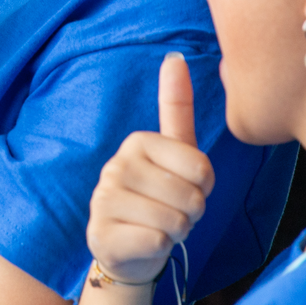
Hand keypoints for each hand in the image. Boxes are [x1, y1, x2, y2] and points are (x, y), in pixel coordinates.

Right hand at [86, 56, 215, 284]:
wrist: (130, 248)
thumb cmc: (161, 196)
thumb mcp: (175, 154)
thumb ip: (177, 107)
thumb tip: (174, 56)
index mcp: (138, 141)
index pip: (201, 168)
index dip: (204, 187)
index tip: (184, 187)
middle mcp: (116, 166)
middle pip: (190, 197)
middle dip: (191, 213)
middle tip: (171, 212)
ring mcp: (103, 201)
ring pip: (175, 221)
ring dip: (177, 232)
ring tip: (159, 226)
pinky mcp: (101, 235)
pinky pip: (157, 242)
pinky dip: (160, 248)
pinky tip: (145, 243)